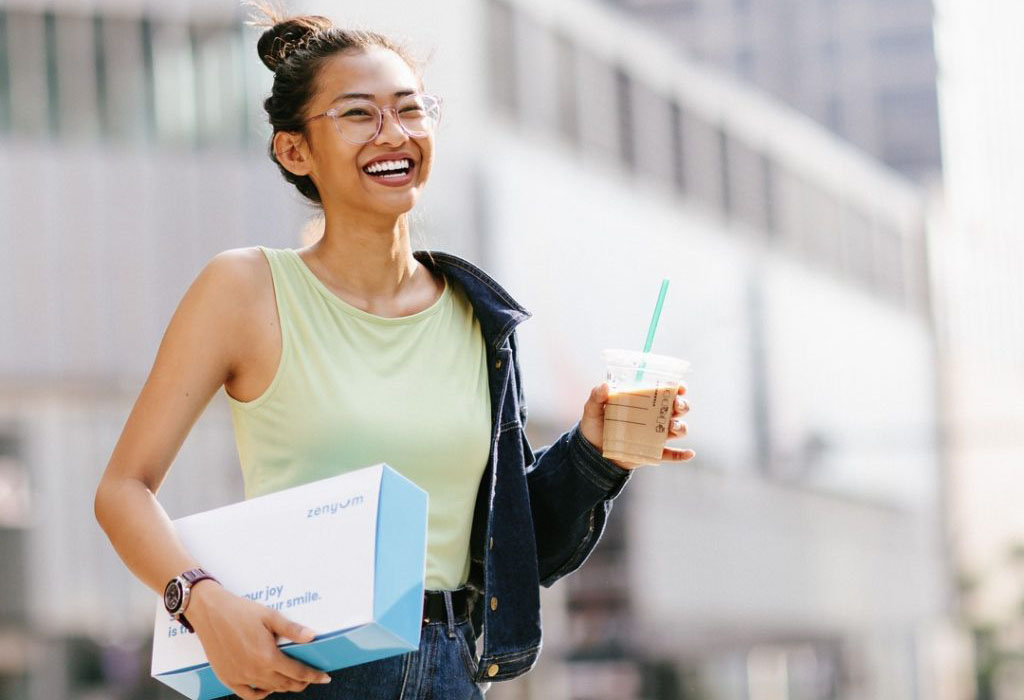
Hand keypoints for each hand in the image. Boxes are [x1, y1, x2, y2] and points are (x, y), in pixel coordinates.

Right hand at [186, 581, 331, 698]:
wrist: (210, 612)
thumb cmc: (240, 611)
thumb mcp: (270, 616)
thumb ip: (292, 629)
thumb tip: (312, 637)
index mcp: (268, 657)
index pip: (298, 673)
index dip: (314, 676)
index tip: (324, 677)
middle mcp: (255, 671)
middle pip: (285, 684)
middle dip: (302, 683)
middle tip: (310, 678)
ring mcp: (240, 677)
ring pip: (269, 689)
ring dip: (284, 686)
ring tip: (292, 680)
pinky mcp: (228, 678)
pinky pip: (248, 695)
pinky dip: (261, 694)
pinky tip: (267, 687)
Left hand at [579, 381, 693, 470]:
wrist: (593, 452)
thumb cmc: (596, 426)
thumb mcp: (592, 409)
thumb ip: (597, 396)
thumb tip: (605, 386)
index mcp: (644, 402)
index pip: (665, 391)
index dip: (677, 387)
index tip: (679, 386)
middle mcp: (655, 417)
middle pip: (677, 409)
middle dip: (682, 405)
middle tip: (677, 405)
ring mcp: (656, 435)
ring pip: (678, 429)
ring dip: (680, 427)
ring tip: (672, 427)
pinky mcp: (654, 452)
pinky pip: (672, 455)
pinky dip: (682, 455)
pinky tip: (689, 453)